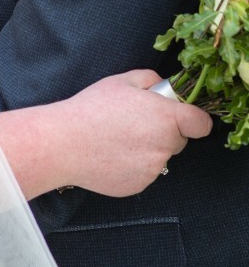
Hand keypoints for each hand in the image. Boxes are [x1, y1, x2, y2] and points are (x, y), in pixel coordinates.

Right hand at [59, 69, 211, 196]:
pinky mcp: (139, 186)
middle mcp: (165, 147)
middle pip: (178, 140)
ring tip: (117, 137)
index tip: (182, 115)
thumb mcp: (122, 80)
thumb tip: (164, 89)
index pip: (201, 124)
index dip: (193, 118)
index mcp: (165, 118)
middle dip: (164, 131)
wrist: (65, 143)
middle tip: (134, 121)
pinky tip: (111, 153)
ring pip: (159, 156)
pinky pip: (144, 172)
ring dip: (147, 148)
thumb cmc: (92, 109)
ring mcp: (153, 170)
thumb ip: (151, 80)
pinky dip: (133, 164)